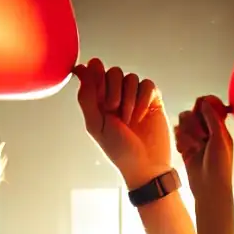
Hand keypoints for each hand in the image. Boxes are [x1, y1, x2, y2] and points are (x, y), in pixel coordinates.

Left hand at [73, 58, 170, 189]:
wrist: (145, 164)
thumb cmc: (118, 149)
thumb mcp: (96, 124)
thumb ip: (87, 96)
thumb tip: (81, 68)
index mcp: (99, 100)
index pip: (95, 71)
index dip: (98, 79)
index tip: (101, 99)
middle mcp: (117, 94)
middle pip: (114, 72)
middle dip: (113, 90)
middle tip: (114, 111)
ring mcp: (136, 96)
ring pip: (131, 78)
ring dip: (129, 99)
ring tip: (129, 120)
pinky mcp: (152, 99)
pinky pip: (147, 85)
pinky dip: (143, 99)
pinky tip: (141, 116)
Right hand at [175, 95, 233, 209]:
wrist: (209, 188)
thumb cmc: (220, 167)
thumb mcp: (220, 139)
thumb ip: (212, 119)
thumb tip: (205, 102)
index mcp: (219, 129)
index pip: (209, 109)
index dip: (202, 107)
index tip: (198, 109)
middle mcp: (207, 133)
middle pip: (193, 114)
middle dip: (193, 123)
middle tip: (200, 136)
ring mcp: (196, 141)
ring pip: (184, 125)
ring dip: (186, 133)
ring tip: (194, 146)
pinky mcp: (185, 149)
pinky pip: (178, 136)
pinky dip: (180, 142)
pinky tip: (185, 151)